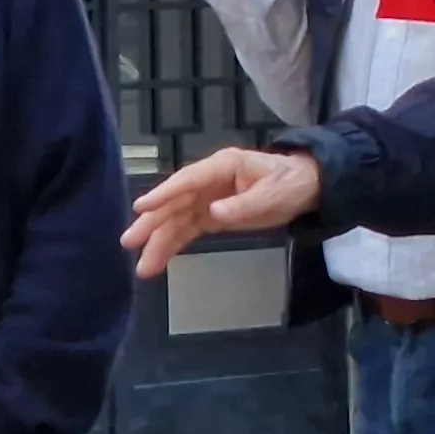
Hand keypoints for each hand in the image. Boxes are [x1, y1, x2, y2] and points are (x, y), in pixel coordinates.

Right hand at [125, 147, 323, 276]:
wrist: (305, 187)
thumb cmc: (289, 184)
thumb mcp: (272, 194)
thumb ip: (243, 205)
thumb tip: (213, 213)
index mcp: (222, 167)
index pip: (187, 180)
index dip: (163, 193)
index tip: (140, 207)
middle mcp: (209, 180)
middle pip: (175, 202)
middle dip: (152, 223)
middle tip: (129, 242)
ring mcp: (208, 197)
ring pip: (178, 219)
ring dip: (160, 241)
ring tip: (143, 267)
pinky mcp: (211, 214)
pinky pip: (188, 229)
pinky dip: (174, 244)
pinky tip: (159, 261)